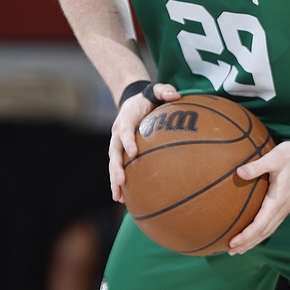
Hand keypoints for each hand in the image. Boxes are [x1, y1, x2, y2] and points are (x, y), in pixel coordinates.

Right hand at [108, 82, 179, 202]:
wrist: (131, 100)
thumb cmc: (147, 98)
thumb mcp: (155, 90)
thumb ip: (164, 90)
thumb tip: (176, 95)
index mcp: (126, 118)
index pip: (125, 130)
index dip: (127, 141)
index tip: (134, 153)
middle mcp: (117, 133)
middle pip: (113, 152)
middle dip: (116, 167)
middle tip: (121, 181)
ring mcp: (116, 144)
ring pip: (113, 164)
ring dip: (114, 180)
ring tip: (118, 197)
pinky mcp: (119, 152)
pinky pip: (118, 168)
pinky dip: (118, 183)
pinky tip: (123, 199)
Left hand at [228, 136, 289, 253]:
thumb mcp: (273, 158)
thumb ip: (256, 166)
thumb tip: (239, 172)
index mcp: (278, 201)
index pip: (260, 225)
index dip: (245, 236)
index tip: (232, 242)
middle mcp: (283, 209)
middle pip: (263, 233)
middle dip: (247, 244)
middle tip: (230, 252)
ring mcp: (286, 208)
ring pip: (269, 230)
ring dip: (254, 241)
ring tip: (240, 248)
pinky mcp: (287, 204)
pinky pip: (273, 224)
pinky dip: (262, 232)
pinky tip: (255, 232)